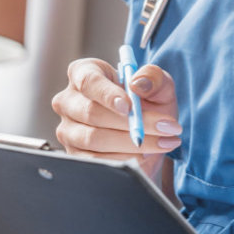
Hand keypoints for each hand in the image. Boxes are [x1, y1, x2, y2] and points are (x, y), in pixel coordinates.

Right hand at [50, 58, 180, 174]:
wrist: (148, 135)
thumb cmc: (148, 103)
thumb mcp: (158, 86)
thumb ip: (154, 77)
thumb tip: (138, 83)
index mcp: (84, 73)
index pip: (89, 81)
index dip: (108, 94)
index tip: (130, 106)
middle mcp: (69, 101)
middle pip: (91, 112)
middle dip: (130, 123)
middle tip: (165, 127)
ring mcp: (68, 129)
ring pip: (94, 138)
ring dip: (131, 143)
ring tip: (163, 142)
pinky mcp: (75, 154)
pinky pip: (95, 160)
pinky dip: (123, 159)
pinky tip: (144, 155)